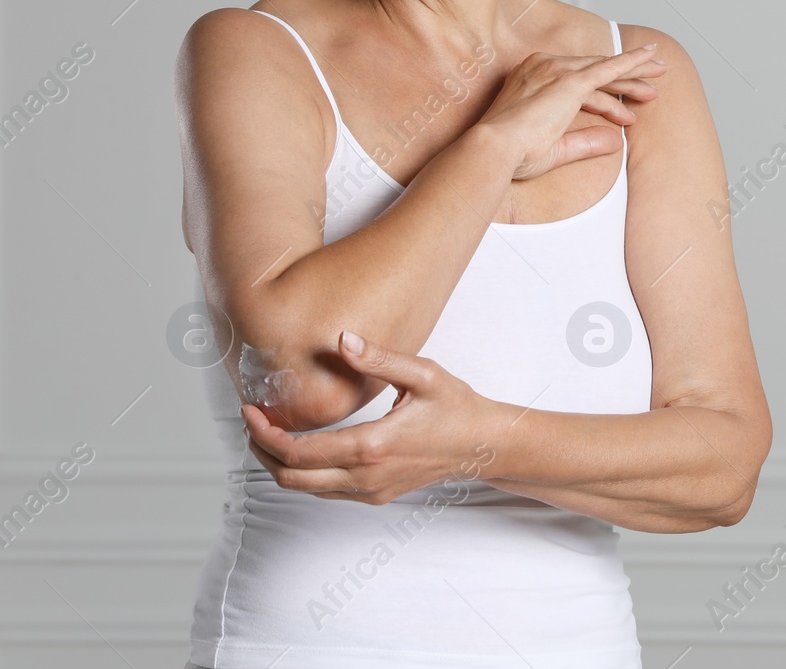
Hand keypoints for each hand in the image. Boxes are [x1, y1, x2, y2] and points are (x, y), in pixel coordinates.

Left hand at [241, 330, 495, 504]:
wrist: (484, 445)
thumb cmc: (456, 407)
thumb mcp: (423, 375)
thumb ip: (379, 359)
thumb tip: (342, 340)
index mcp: (372, 447)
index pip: (298, 452)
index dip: (264, 433)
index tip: (251, 410)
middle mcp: (366, 476)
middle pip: (290, 477)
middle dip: (261, 450)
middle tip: (252, 421)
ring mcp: (370, 490)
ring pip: (304, 489)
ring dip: (279, 464)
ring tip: (270, 433)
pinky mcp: (375, 495)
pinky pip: (326, 491)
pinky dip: (304, 472)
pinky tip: (304, 447)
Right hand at [475, 43, 665, 180]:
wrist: (493, 149)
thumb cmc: (512, 153)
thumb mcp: (556, 147)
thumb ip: (586, 142)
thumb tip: (616, 142)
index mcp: (532, 77)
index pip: (577, 80)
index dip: (604, 90)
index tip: (622, 97)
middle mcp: (543, 66)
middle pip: (595, 69)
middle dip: (625, 75)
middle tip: (653, 76)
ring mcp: (556, 71)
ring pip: (606, 69)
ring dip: (634, 75)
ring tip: (659, 81)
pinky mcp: (570, 81)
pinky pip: (609, 68)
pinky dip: (632, 62)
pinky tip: (651, 58)